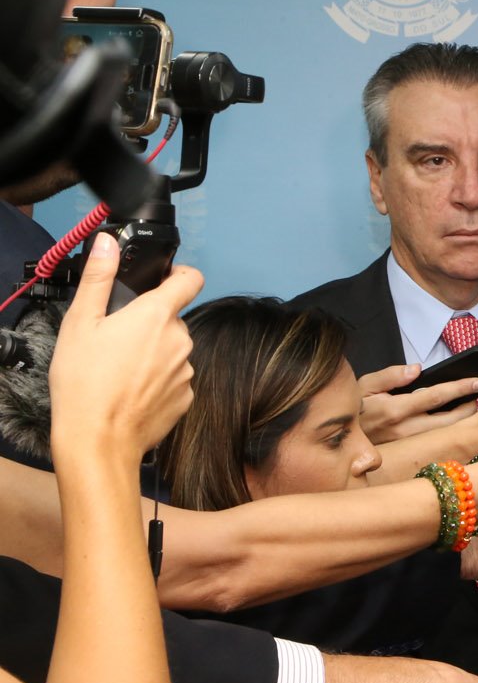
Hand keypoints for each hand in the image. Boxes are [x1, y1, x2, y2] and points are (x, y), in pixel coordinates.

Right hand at [50, 234, 201, 458]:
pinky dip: (158, 380)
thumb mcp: (81, 322)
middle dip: (151, 324)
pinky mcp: (187, 397)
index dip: (180, 274)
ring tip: (120, 370)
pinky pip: (175, 379)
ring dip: (154, 353)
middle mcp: (181, 341)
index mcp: (156, 316)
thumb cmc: (84, 381)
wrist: (98, 439)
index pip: (190, 280)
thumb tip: (107, 244)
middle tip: (117, 339)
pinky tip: (132, 390)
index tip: (166, 279)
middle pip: (173, 320)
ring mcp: (187, 371)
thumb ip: (98, 279)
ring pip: (173, 351)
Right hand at [356, 363, 477, 443]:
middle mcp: (405, 430)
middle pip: (448, 421)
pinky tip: (454, 423)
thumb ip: (391, 375)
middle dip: (468, 409)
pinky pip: (435, 442)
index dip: (459, 388)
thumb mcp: (364, 384)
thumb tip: (415, 369)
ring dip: (461, 421)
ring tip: (469, 407)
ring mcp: (408, 445)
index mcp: (395, 409)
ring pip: (444, 434)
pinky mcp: (408, 453)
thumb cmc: (354, 409)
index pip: (435, 397)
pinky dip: (448, 432)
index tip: (477, 382)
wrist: (338, 439)